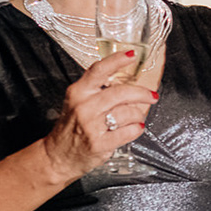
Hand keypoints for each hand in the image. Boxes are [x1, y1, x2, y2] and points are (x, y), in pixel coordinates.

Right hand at [39, 49, 160, 179]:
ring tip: (137, 117)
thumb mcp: (77, 101)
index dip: (116, 60)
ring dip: (138, 115)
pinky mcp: (99, 144)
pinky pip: (128, 132)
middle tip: (151, 95)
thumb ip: (96, 89)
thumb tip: (126, 79)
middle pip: (120, 93)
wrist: (58, 155)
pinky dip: (137, 129)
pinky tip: (135, 128)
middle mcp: (84, 107)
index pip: (98, 70)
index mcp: (78, 92)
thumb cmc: (72, 127)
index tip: (131, 55)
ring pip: (127, 113)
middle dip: (141, 93)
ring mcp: (91, 126)